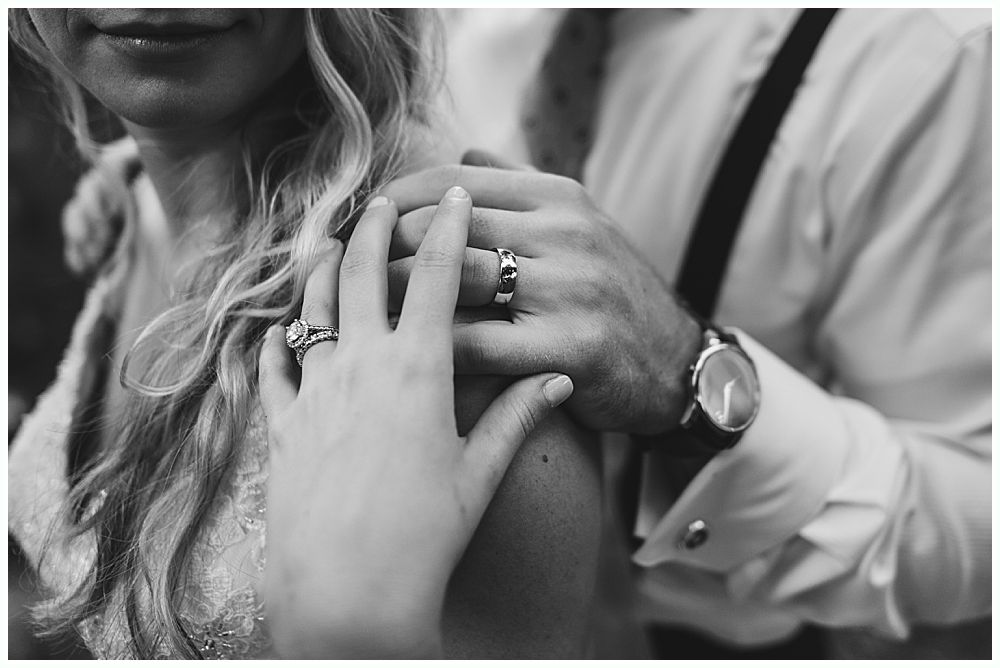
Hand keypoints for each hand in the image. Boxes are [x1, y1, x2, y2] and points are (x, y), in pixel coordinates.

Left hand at [258, 188, 573, 657]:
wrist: (348, 593)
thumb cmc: (424, 536)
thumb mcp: (479, 474)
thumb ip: (516, 417)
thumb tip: (556, 380)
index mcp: (418, 369)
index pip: (437, 274)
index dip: (449, 227)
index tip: (456, 193)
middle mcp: (362, 365)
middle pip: (363, 270)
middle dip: (376, 225)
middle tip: (385, 200)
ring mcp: (315, 391)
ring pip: (314, 305)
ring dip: (322, 266)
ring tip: (330, 243)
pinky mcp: (282, 424)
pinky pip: (276, 365)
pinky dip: (282, 338)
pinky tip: (285, 327)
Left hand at [381, 155, 700, 433]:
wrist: (677, 365)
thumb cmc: (613, 295)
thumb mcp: (582, 224)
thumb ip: (522, 187)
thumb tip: (464, 154)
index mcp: (560, 196)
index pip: (452, 181)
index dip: (394, 201)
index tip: (361, 224)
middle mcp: (565, 233)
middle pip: (443, 225)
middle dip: (382, 247)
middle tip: (345, 270)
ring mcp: (570, 290)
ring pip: (452, 278)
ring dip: (397, 294)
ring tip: (362, 310)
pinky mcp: (570, 350)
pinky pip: (477, 344)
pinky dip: (430, 348)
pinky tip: (400, 357)